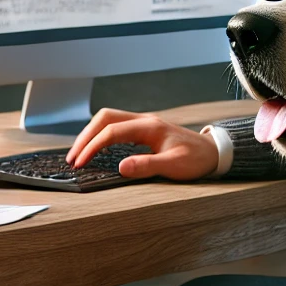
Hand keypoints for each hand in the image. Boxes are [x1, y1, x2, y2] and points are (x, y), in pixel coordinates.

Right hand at [66, 108, 219, 180]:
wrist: (213, 152)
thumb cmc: (196, 159)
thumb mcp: (175, 166)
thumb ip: (148, 166)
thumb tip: (122, 167)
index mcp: (149, 127)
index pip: (112, 131)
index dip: (93, 146)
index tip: (80, 162)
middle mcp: (144, 120)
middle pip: (105, 118)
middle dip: (85, 137)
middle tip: (72, 158)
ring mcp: (143, 123)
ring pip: (108, 120)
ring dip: (90, 134)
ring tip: (78, 154)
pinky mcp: (143, 130)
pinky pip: (115, 126)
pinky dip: (100, 135)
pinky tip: (95, 149)